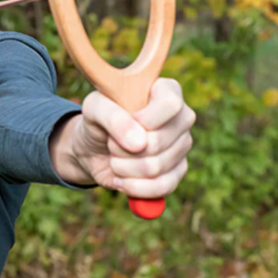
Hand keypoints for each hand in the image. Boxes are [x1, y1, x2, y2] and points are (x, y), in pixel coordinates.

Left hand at [68, 78, 193, 198]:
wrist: (95, 148)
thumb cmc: (99, 119)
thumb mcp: (94, 108)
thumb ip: (112, 116)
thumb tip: (138, 143)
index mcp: (166, 90)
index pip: (170, 104)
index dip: (145, 119)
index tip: (127, 121)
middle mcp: (181, 117)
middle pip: (159, 141)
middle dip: (123, 148)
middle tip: (111, 142)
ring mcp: (182, 145)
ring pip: (156, 166)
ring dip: (124, 168)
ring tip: (115, 158)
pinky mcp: (178, 171)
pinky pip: (163, 187)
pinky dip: (134, 187)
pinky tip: (121, 180)